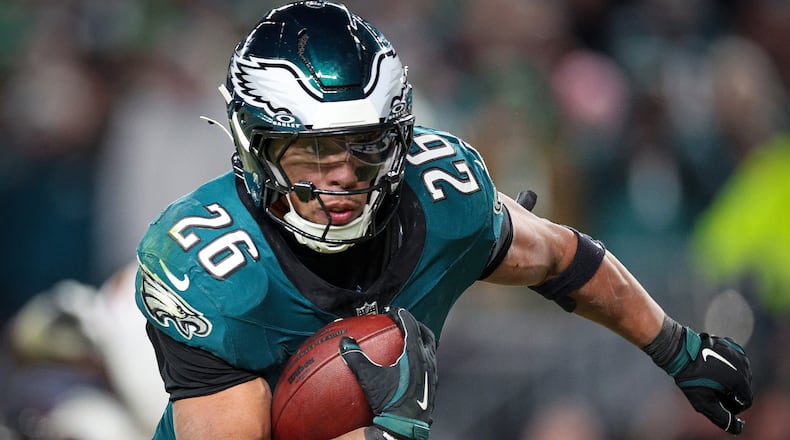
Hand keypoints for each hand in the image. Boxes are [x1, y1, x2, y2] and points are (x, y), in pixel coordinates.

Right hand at [339, 308, 436, 439]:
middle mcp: (428, 360)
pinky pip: (430, 361)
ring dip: (420, 339)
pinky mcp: (433, 383)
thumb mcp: (370, 379)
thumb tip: (344, 342)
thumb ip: (356, 358)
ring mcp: (433, 372)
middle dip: (414, 324)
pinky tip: (411, 362)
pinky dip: (421, 355)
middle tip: (402, 321)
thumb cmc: (390, 402)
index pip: (411, 325)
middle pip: (425, 333)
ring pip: (430, 348)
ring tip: (408, 339)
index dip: (401, 315)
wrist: (405, 426)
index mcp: (416, 354)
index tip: (391, 312)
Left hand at [670, 329, 752, 433]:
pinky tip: (713, 367)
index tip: (719, 403)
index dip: (734, 407)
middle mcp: (744, 366)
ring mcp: (738, 353)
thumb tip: (736, 428)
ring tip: (712, 379)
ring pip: (740, 373)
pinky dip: (727, 365)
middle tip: (713, 391)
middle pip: (744, 387)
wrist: (679, 351)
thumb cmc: (690, 377)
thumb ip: (722, 418)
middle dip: (732, 393)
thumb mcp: (704, 402)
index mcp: (740, 381)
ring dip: (730, 379)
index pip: (746, 401)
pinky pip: (734, 360)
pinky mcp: (731, 345)